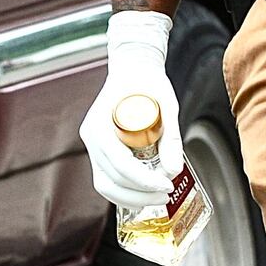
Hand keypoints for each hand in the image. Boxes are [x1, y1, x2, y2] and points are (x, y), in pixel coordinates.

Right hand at [79, 10, 183, 209]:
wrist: (133, 69)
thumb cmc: (146, 82)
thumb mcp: (166, 105)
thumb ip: (170, 139)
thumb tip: (174, 170)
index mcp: (100, 125)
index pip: (119, 163)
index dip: (143, 180)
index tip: (166, 184)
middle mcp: (91, 138)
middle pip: (110, 179)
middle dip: (139, 193)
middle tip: (165, 194)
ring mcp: (93, 147)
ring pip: (105, 184)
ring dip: (131, 197)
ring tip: (158, 197)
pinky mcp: (101, 152)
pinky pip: (108, 179)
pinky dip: (125, 191)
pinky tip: (145, 193)